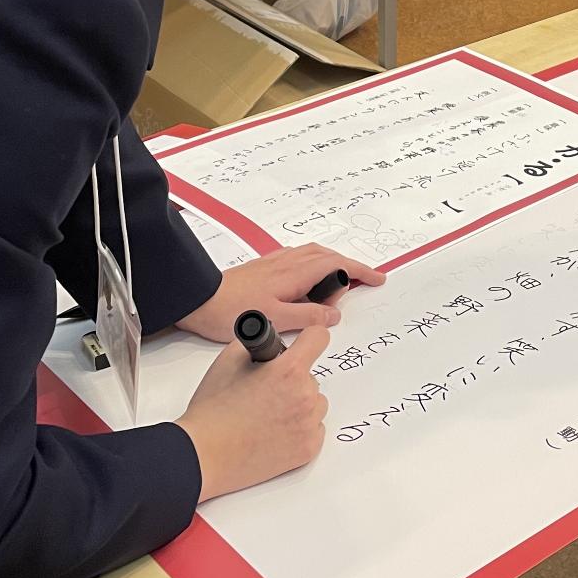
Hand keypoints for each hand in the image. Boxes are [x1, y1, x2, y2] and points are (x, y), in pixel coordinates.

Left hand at [176, 243, 384, 341]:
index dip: (360, 271)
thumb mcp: (276, 321)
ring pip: (314, 256)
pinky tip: (309, 284)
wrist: (199, 298)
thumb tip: (334, 314)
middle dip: (349, 268)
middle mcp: (287, 262)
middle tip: (360, 287)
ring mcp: (275, 263)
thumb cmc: (232, 311)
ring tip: (337, 289)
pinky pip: (300, 259)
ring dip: (332, 266)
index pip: (337, 265)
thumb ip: (308, 316)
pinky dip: (315, 266)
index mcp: (295, 273)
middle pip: (328, 256)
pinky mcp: (265, 267)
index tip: (377, 279)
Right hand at [178, 324, 329, 501]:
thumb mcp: (229, 360)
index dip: (308, 339)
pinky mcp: (308, 449)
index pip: (319, 338)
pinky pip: (314, 428)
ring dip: (300, 404)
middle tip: (267, 391)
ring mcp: (308, 425)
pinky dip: (300, 427)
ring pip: (316, 403)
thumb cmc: (213, 411)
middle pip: (312, 377)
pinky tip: (274, 430)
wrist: (205, 455)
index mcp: (289, 371)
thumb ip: (258, 343)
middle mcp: (305, 397)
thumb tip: (272, 343)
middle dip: (294, 379)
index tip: (302, 345)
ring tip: (269, 413)